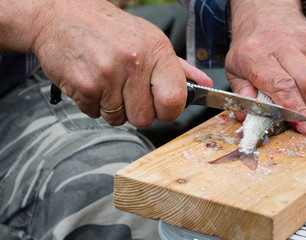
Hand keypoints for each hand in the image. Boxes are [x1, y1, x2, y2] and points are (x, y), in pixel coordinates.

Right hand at [30, 0, 211, 126]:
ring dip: (113, 108)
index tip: (160, 106)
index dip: (168, 110)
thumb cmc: (109, 29)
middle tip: (126, 91)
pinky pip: (95, 114)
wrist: (61, 15)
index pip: (175, 100)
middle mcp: (134, 62)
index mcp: (156, 50)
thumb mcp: (150, 39)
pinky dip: (93, 105)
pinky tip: (92, 82)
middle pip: (145, 118)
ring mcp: (108, 74)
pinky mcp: (84, 86)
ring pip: (118, 119)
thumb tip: (203, 85)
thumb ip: (178, 67)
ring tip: (107, 83)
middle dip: (136, 110)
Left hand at [225, 0, 305, 136]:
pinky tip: (301, 82)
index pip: (281, 87)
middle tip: (301, 119)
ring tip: (296, 98)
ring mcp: (303, 41)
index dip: (295, 111)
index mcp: (255, 54)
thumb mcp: (233, 68)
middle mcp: (281, 44)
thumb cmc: (248, 44)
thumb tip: (246, 117)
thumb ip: (240, 93)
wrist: (264, 12)